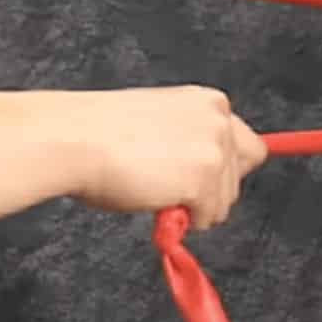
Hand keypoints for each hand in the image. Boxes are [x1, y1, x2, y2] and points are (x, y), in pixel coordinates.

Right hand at [64, 86, 270, 231]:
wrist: (75, 139)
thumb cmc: (100, 133)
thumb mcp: (160, 122)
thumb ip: (189, 139)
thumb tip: (205, 173)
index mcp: (209, 101)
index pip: (247, 146)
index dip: (224, 168)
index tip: (206, 180)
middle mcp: (219, 121)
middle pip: (239, 177)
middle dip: (208, 190)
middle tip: (168, 188)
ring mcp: (215, 151)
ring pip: (225, 201)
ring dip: (194, 207)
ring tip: (155, 190)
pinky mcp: (203, 181)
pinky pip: (207, 217)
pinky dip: (184, 220)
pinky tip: (156, 201)